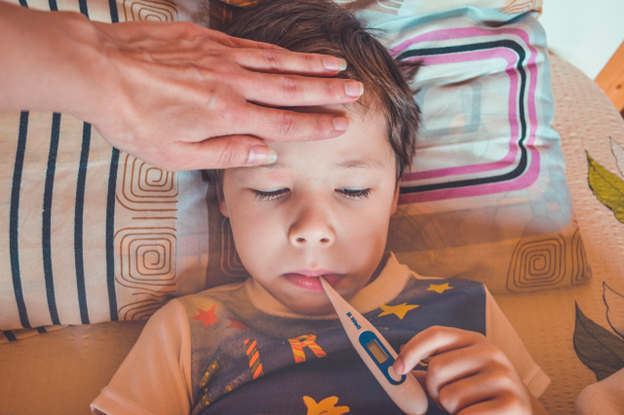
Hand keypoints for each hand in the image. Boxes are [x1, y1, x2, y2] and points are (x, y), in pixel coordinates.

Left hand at [87, 20, 363, 169]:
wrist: (99, 69)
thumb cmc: (133, 119)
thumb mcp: (175, 155)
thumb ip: (224, 155)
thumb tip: (263, 156)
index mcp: (227, 116)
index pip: (284, 122)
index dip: (316, 125)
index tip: (341, 124)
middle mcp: (232, 84)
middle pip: (291, 88)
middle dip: (328, 91)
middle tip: (356, 92)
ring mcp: (222, 57)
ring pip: (278, 62)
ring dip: (311, 66)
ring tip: (338, 67)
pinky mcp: (208, 40)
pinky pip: (253, 46)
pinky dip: (279, 51)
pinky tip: (292, 53)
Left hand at [393, 326, 546, 414]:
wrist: (523, 412)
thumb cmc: (481, 393)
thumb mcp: (459, 373)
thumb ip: (431, 370)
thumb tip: (397, 370)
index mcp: (475, 340)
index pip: (436, 334)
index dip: (411, 349)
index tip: (397, 368)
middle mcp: (492, 353)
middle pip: (435, 369)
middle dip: (433, 391)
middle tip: (447, 400)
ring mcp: (503, 377)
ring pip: (448, 397)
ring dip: (450, 410)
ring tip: (468, 408)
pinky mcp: (511, 404)